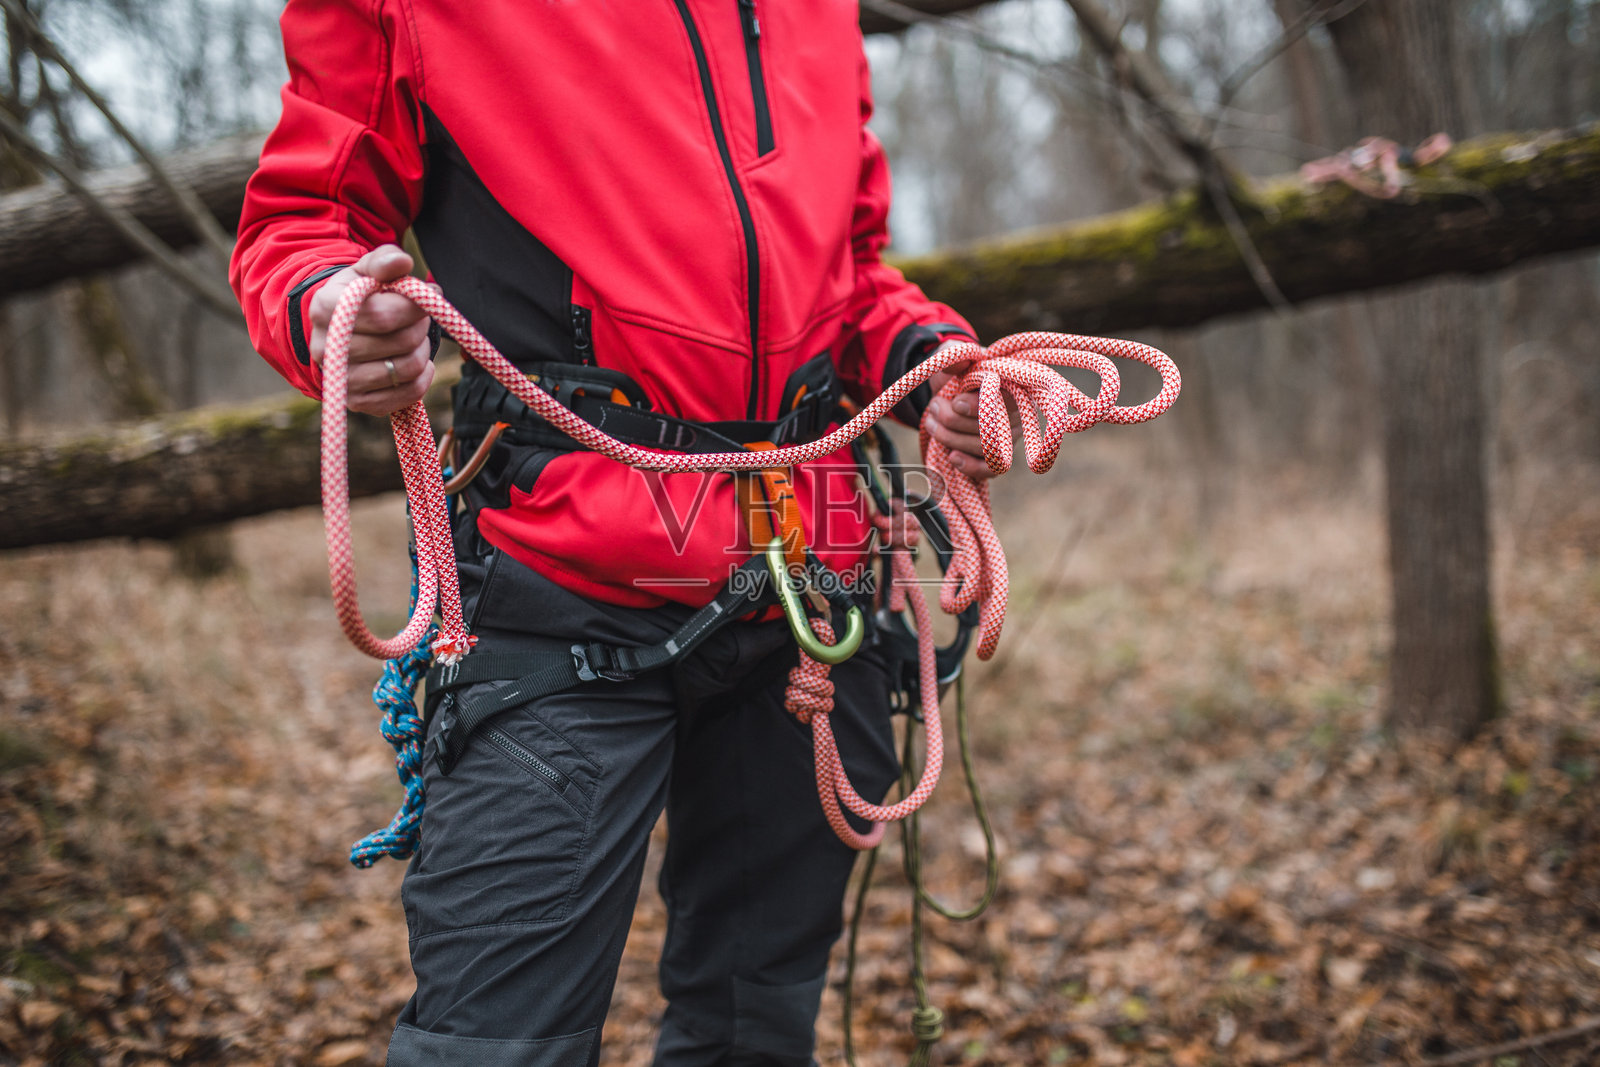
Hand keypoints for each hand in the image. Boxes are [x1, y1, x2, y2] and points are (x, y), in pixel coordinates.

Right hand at [308, 244, 434, 415]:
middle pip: (401, 342)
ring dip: (422, 350)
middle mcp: (328, 348)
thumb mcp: (365, 271)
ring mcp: (342, 380)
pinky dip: (423, 377)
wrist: (336, 331)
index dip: (416, 306)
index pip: (385, 314)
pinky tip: (414, 360)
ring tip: (413, 337)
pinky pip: (408, 394)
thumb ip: (384, 261)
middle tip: (419, 317)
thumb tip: (403, 261)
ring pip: (408, 368)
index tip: (428, 296)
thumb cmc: (357, 296)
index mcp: (327, 309)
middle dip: (421, 326)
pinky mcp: (358, 402)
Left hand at [924, 350, 1021, 481]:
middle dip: (953, 421)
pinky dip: (969, 466)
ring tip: (931, 421)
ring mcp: (1009, 438)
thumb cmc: (957, 370)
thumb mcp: (952, 355)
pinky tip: (951, 457)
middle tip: (934, 406)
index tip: (956, 402)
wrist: (949, 389)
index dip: (979, 407)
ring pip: (984, 449)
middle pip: (990, 430)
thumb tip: (955, 362)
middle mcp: (1019, 414)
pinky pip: (990, 469)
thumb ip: (954, 354)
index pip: (1007, 402)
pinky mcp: (998, 456)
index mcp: (1014, 385)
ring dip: (950, 438)